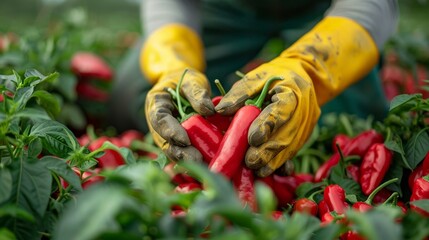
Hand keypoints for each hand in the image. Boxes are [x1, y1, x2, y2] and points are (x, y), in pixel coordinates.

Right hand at [145, 68, 213, 162]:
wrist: (181, 84)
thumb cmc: (185, 80)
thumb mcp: (192, 80)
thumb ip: (198, 93)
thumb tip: (209, 111)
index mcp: (156, 104)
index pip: (160, 119)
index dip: (170, 131)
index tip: (185, 140)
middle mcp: (156, 122)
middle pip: (163, 141)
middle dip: (178, 152)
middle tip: (195, 159)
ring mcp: (164, 134)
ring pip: (171, 150)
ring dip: (184, 159)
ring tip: (201, 165)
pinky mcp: (174, 142)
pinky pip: (180, 152)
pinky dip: (190, 159)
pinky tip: (202, 165)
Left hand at [216, 59, 319, 176]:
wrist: (305, 75)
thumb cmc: (276, 75)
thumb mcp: (257, 77)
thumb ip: (239, 93)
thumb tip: (220, 110)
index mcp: (293, 91)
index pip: (281, 110)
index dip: (268, 125)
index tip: (252, 138)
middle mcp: (304, 110)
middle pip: (286, 134)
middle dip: (268, 151)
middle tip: (250, 162)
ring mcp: (307, 124)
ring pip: (291, 147)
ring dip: (274, 161)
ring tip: (257, 170)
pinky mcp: (305, 135)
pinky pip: (293, 151)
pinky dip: (281, 162)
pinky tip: (268, 171)